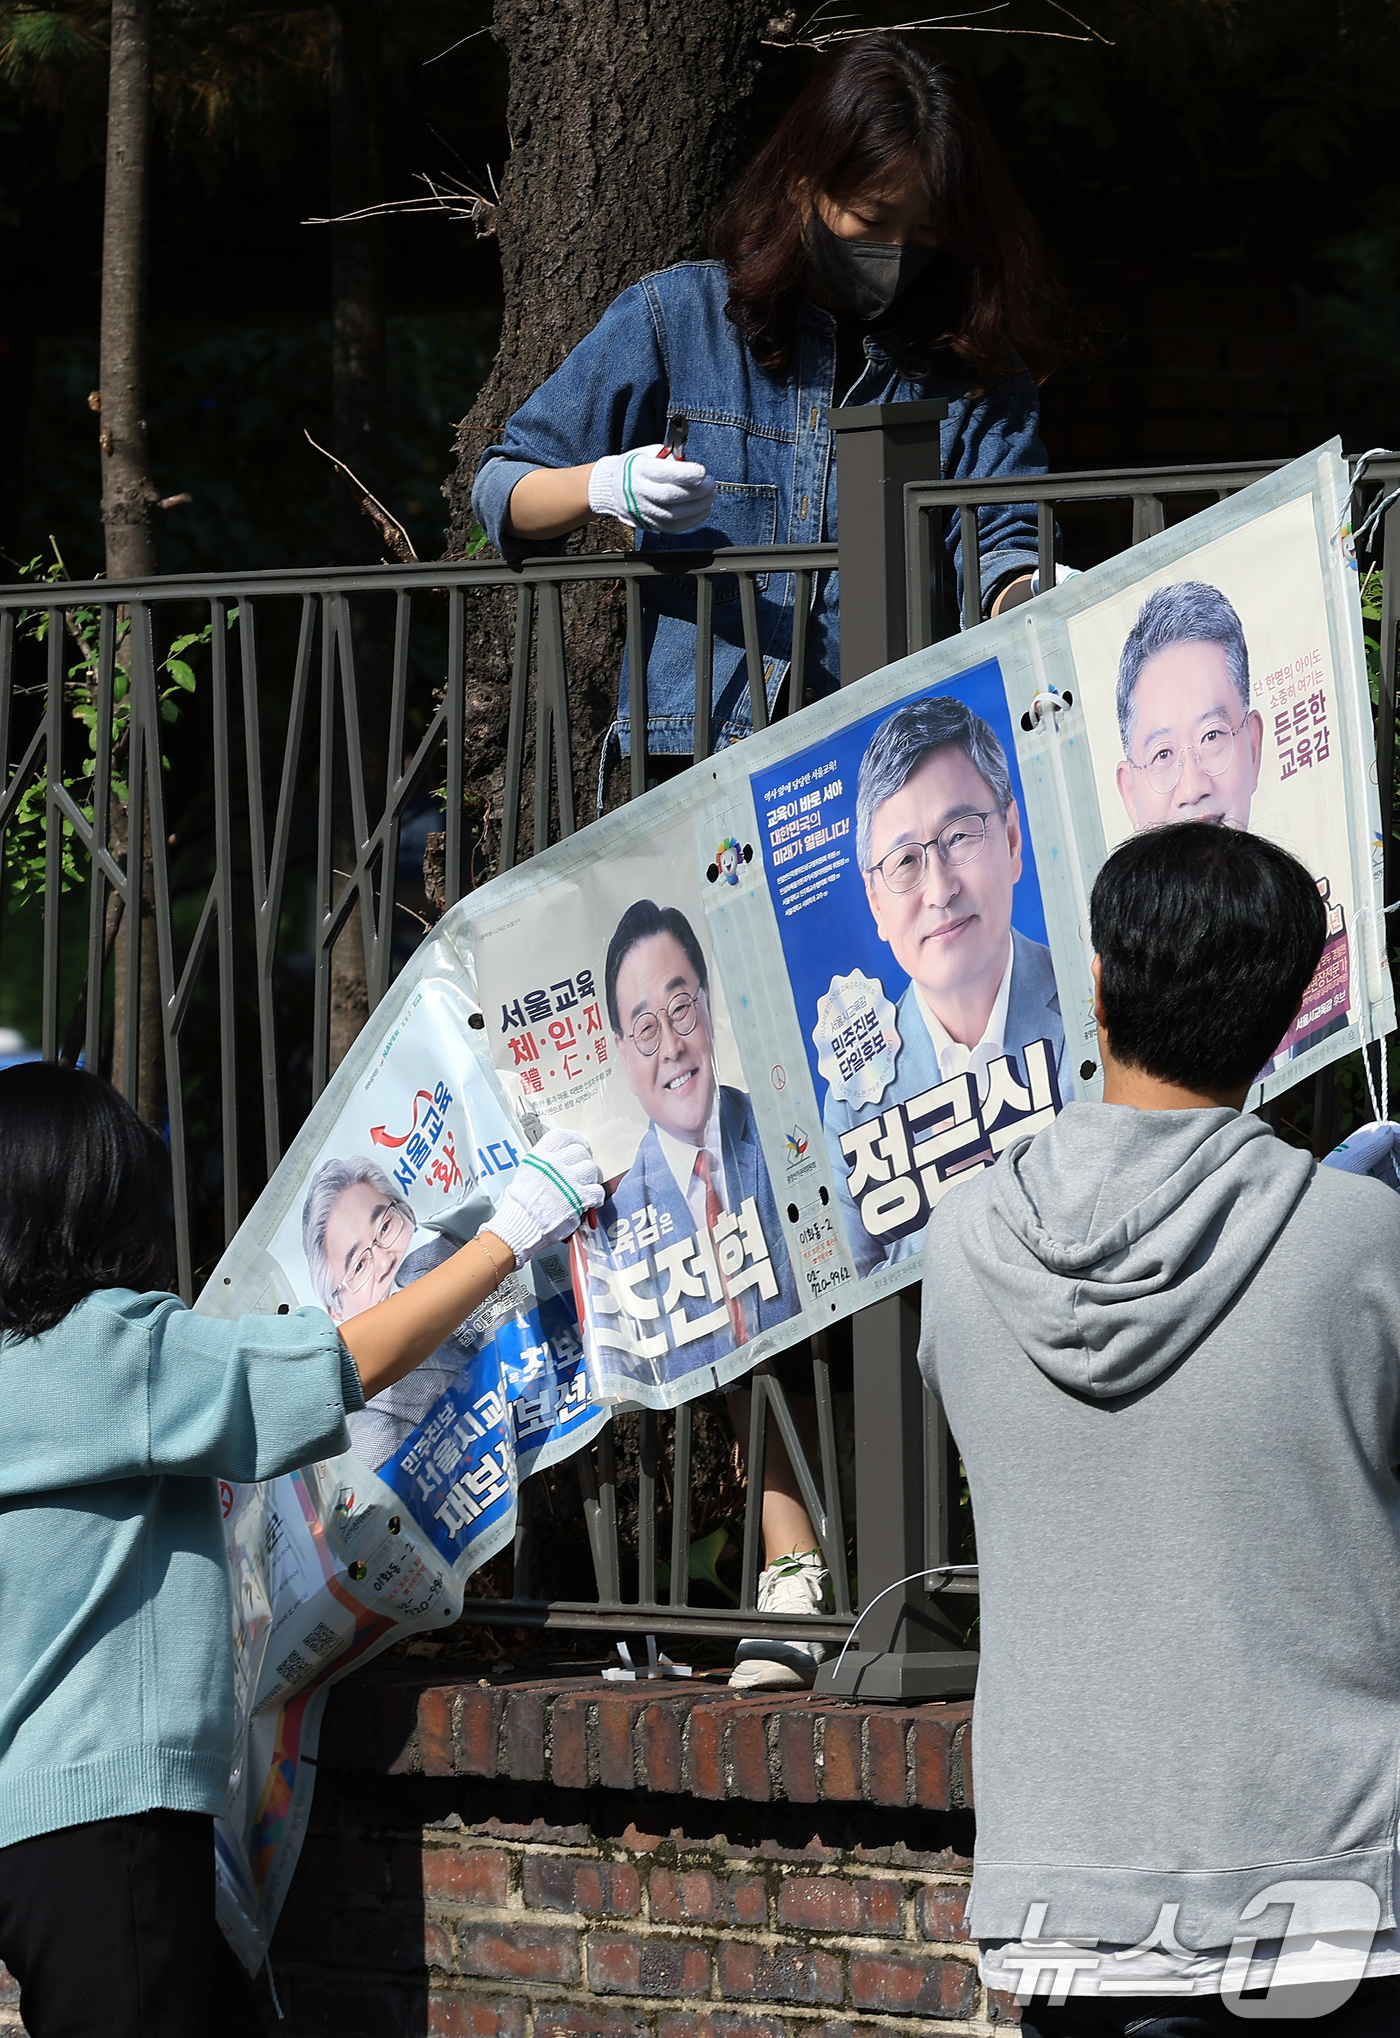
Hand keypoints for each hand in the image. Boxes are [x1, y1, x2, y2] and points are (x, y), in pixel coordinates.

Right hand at [486, 1128, 603, 1264]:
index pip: (563, 1136)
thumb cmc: (520, 1207)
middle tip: (581, 1173)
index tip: (579, 1145)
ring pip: (592, 1169)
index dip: (575, 1140)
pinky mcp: (578, 1198)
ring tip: (583, 1188)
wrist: (519, 1227)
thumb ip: (543, 1163)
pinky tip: (590, 1202)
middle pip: (580, 1152)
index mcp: (538, 1157)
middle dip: (582, 1162)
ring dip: (590, 1180)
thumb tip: (560, 1159)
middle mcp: (553, 1165)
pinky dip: (596, 1198)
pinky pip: (597, 1190)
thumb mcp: (526, 1174)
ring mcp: (567, 1180)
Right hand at [588, 445, 718, 533]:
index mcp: (639, 469)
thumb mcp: (648, 454)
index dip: (686, 474)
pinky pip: (674, 527)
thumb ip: (670, 459)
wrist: (611, 487)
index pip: (664, 474)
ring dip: (698, 507)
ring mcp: (643, 511)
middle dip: (697, 491)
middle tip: (712, 484)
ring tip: (711, 496)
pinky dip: (693, 520)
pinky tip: (704, 509)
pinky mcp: (649, 525)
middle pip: (671, 496)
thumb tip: (692, 468)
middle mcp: (638, 492)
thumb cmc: (635, 467)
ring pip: (674, 515)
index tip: (703, 472)